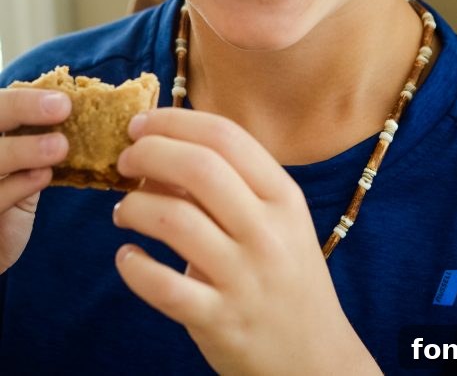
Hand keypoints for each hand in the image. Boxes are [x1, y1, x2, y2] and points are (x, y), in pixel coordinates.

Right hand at [0, 87, 70, 272]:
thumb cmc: (13, 189)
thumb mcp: (25, 159)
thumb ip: (43, 136)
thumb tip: (92, 110)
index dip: (25, 100)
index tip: (64, 101)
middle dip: (21, 108)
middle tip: (63, 108)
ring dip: (24, 149)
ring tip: (60, 146)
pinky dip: (17, 185)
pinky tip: (43, 177)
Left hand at [114, 109, 380, 374]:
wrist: (315, 357)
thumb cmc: (287, 275)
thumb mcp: (278, 222)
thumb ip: (231, 185)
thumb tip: (162, 150)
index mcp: (283, 196)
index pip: (226, 136)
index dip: (175, 121)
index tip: (143, 123)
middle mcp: (267, 231)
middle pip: (198, 168)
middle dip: (149, 153)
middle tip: (125, 160)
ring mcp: (244, 277)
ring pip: (174, 220)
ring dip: (134, 207)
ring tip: (124, 211)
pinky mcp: (219, 320)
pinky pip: (162, 285)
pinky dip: (133, 265)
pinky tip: (127, 256)